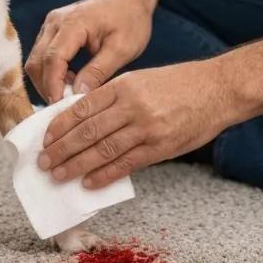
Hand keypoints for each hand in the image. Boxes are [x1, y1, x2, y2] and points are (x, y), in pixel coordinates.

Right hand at [24, 0, 153, 104]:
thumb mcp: (122, 48)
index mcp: (74, 22)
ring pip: (36, 60)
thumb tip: (78, 95)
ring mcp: (51, 24)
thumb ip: (99, 70)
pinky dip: (50, 73)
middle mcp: (55, 21)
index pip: (53, 58)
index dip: (54, 85)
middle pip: (37, 61)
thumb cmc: (129, 20)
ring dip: (47, 81)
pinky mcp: (51, 30)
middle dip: (47, 87)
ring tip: (71, 93)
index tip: (61, 107)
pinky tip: (70, 80)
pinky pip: (41, 56)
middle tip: (66, 106)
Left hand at [36, 61, 227, 189]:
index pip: (83, 107)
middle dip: (62, 148)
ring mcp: (146, 127)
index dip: (61, 125)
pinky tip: (88, 182)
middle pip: (88, 130)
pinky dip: (104, 174)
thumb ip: (115, 98)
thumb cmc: (179, 84)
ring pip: (102, 149)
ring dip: (76, 165)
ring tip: (58, 175)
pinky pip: (126, 164)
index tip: (46, 138)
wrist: (217, 90)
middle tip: (44, 162)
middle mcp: (132, 105)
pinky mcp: (160, 147)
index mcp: (125, 85)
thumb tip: (84, 122)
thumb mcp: (142, 80)